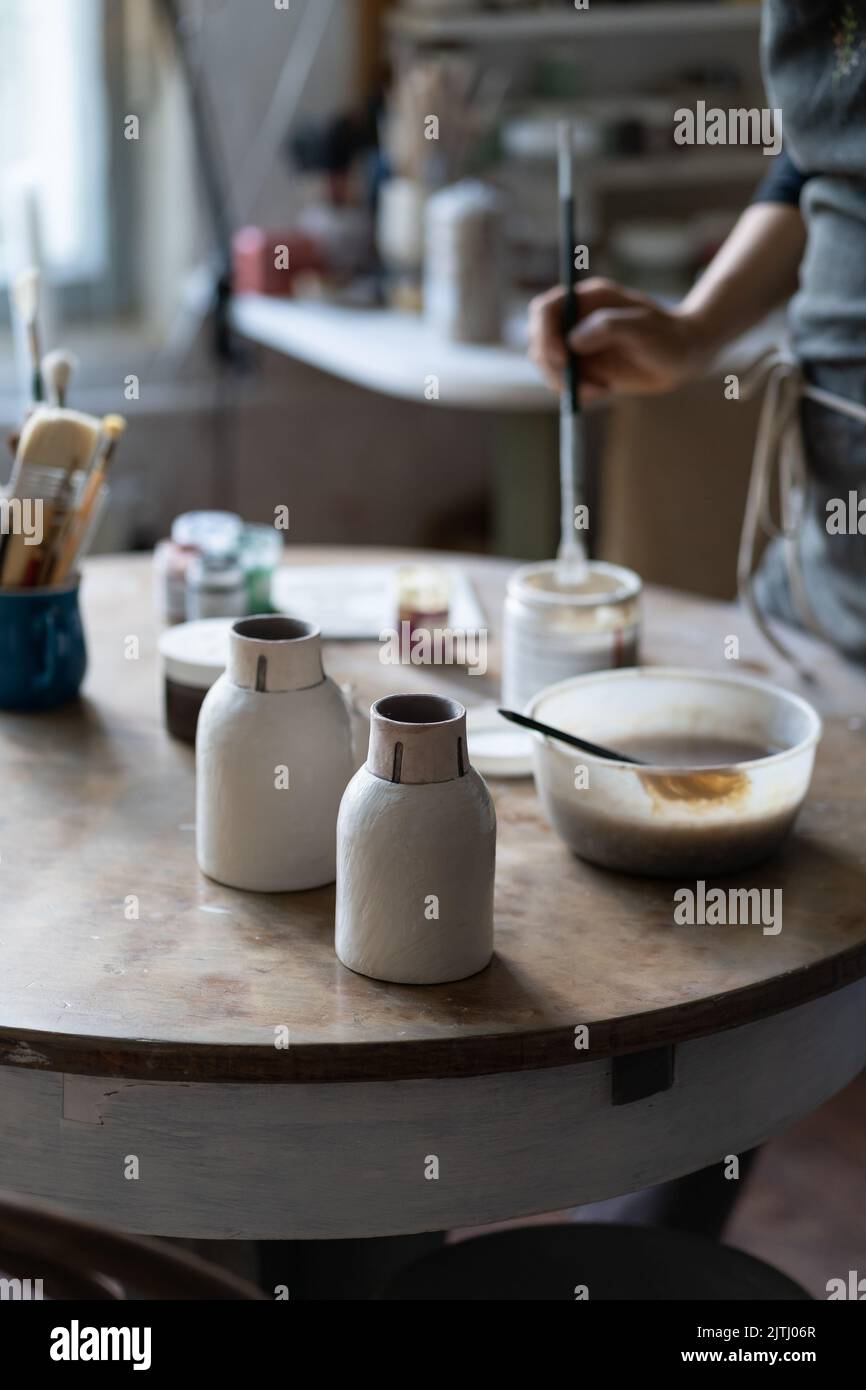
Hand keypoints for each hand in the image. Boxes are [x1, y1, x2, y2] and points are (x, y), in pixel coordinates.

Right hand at [528, 278, 711, 400]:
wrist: (682, 357)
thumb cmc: (668, 337)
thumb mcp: (643, 329)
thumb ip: (608, 327)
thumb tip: (573, 341)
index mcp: (588, 300)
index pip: (545, 310)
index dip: (544, 333)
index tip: (562, 359)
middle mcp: (577, 320)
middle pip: (539, 340)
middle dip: (552, 366)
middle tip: (579, 385)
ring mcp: (578, 345)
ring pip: (547, 365)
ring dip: (565, 383)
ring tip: (601, 390)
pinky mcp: (584, 368)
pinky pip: (563, 382)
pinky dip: (577, 392)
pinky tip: (605, 391)